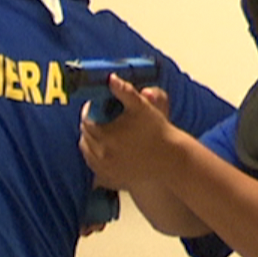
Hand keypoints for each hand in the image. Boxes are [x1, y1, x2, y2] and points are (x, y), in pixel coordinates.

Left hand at [78, 76, 175, 190]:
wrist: (172, 159)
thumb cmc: (158, 131)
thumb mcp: (141, 107)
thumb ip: (124, 91)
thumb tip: (111, 78)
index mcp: (105, 136)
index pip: (86, 120)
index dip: (91, 110)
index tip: (99, 105)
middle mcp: (101, 154)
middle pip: (85, 135)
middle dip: (91, 124)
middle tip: (102, 117)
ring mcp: (105, 168)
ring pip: (87, 151)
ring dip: (90, 140)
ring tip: (103, 131)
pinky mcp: (110, 178)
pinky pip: (94, 165)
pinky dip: (96, 156)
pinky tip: (106, 148)